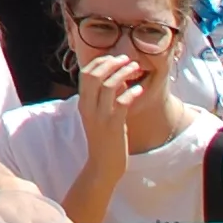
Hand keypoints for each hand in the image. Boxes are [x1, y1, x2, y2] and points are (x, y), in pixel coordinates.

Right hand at [75, 52, 146, 173]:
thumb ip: (104, 98)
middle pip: (94, 74)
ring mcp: (99, 116)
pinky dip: (131, 92)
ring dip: (123, 73)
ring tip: (135, 68)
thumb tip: (118, 80)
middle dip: (111, 62)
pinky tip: (140, 90)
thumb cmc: (104, 139)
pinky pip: (121, 102)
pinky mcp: (112, 125)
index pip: (85, 72)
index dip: (100, 61)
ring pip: (108, 85)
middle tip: (126, 58)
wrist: (103, 165)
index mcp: (83, 102)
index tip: (114, 57)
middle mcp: (88, 106)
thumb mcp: (99, 115)